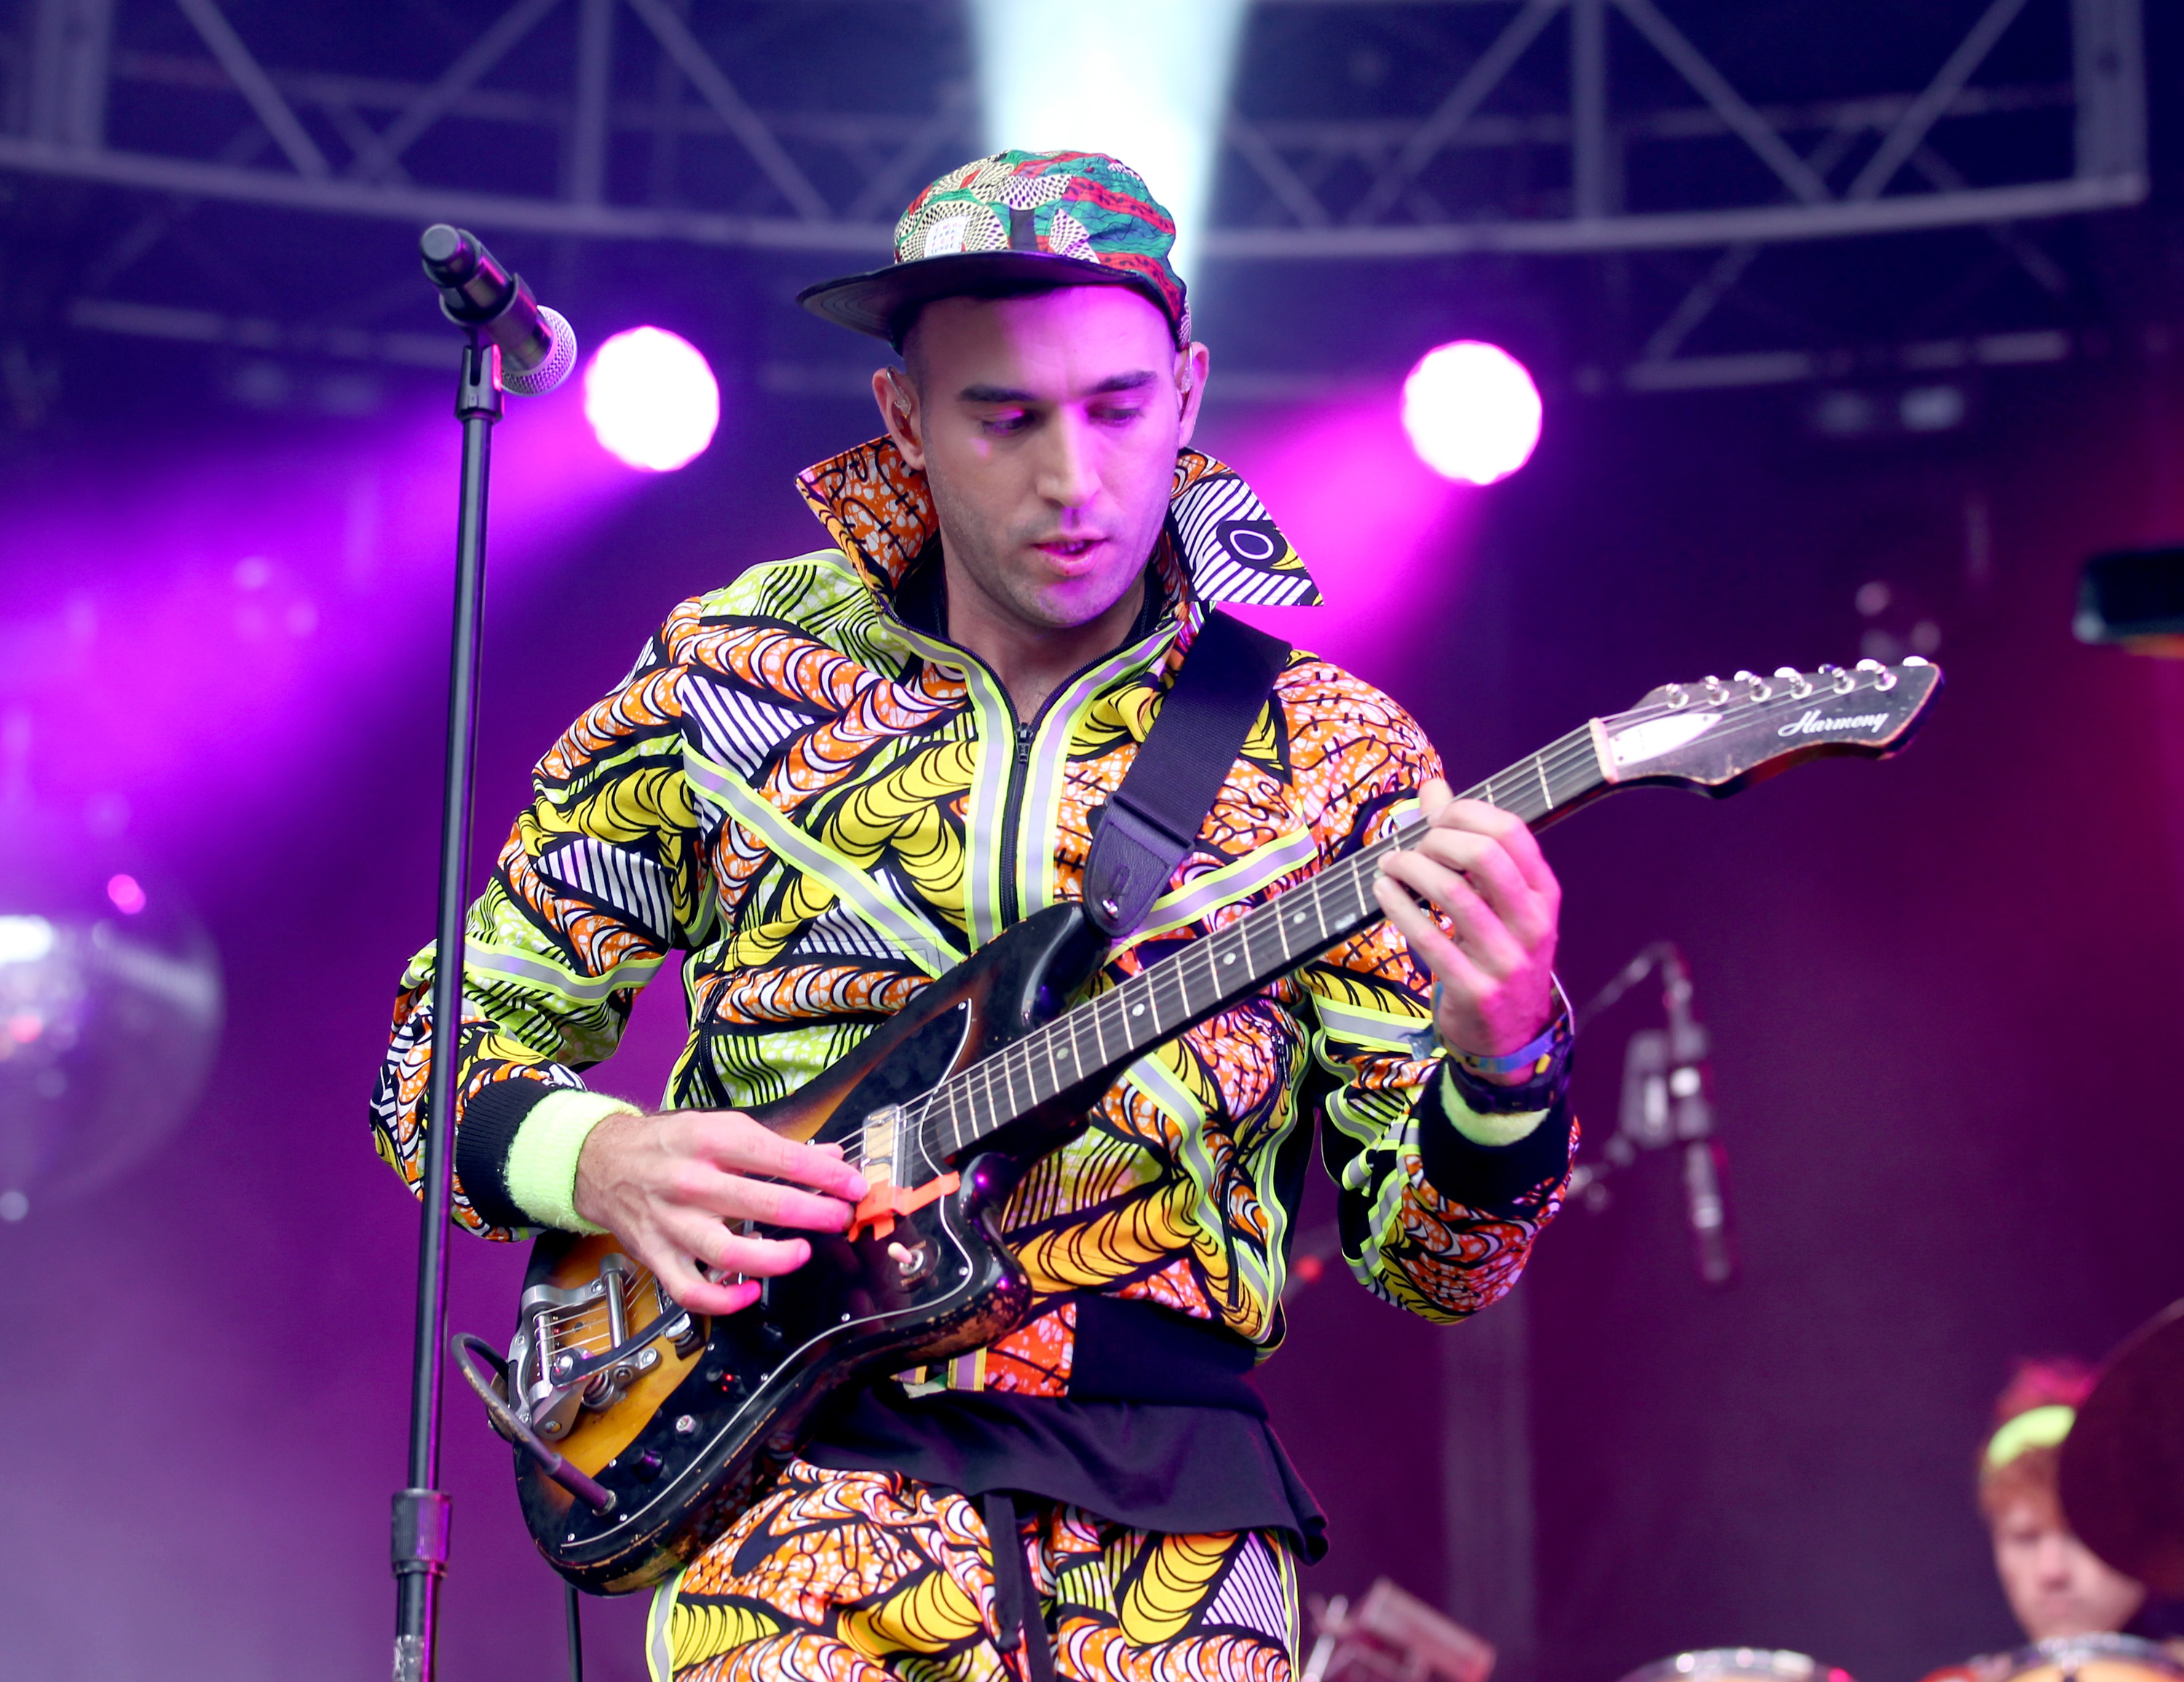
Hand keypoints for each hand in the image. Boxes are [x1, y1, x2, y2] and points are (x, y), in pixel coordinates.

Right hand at [573, 1108, 867, 1314]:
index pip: (778, 1158)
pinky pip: (692, 1291)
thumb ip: (777, 1146)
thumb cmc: (667, 1144)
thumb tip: (831, 1157)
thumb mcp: (720, 1127)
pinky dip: (726, 1300)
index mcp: (710, 1140)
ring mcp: (672, 1223)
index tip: (852, 1185)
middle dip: (814, 1213)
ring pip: (729, 1253)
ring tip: (802, 1253)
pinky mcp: (658, 1256)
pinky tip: (751, 1292)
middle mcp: (690, 1182)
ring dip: (775, 1259)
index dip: (824, 1174)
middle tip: (841, 1217)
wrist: (601, 1162)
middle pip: (762, 1204)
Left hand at [1372, 779, 1561, 1085]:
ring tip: (1389, 864)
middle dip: (1436, 839)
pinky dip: (1398, 907)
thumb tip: (1434, 788)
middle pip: (1484, 855)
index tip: (1435, 816)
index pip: (1511, 832)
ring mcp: (1507, 960)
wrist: (1510, 1034)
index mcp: (1544, 894)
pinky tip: (1382, 892)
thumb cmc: (1497, 952)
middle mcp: (1534, 924)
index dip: (1466, 813)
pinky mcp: (1477, 989)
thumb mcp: (1497, 902)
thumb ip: (1467, 844)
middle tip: (1412, 847)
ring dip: (1409, 869)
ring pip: (1452, 893)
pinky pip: (1429, 938)